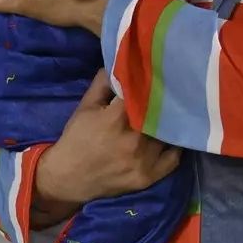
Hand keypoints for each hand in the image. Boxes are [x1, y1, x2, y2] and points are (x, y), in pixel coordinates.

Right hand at [32, 72, 181, 224]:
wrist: (68, 178)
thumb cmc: (76, 138)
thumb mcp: (85, 106)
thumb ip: (103, 83)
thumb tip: (123, 63)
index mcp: (117, 118)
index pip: (144, 93)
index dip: (149, 84)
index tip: (155, 78)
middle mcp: (134, 139)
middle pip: (160, 113)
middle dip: (162, 103)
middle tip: (168, 94)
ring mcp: (144, 160)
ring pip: (168, 134)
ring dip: (168, 124)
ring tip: (173, 113)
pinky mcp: (148, 177)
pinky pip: (173, 159)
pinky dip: (175, 146)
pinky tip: (172, 136)